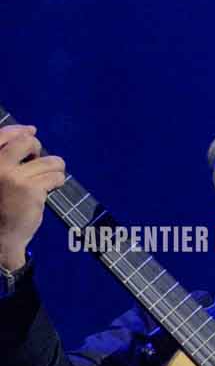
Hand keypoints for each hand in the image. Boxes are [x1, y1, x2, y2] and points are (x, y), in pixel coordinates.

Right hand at [0, 124, 66, 270]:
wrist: (0, 235)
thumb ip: (7, 157)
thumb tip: (30, 131)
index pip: (2, 135)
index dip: (20, 130)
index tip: (32, 131)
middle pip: (28, 142)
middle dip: (39, 149)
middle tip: (39, 163)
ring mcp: (13, 176)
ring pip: (49, 160)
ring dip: (54, 168)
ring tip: (47, 179)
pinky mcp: (31, 189)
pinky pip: (56, 176)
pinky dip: (58, 181)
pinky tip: (49, 189)